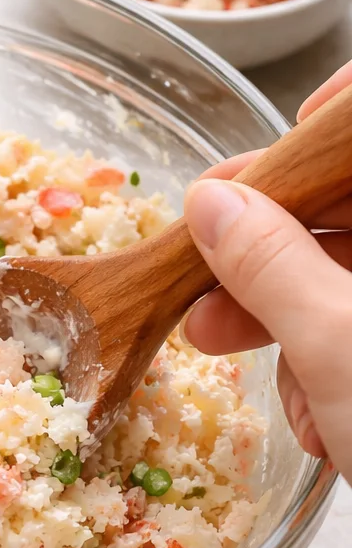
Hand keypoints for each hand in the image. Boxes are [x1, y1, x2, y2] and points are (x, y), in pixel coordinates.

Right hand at [183, 60, 351, 483]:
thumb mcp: (339, 343)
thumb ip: (268, 263)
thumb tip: (211, 205)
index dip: (325, 122)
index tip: (264, 161)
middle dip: (276, 260)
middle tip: (208, 294)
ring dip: (298, 336)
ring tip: (288, 400)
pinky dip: (335, 374)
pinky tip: (326, 425)